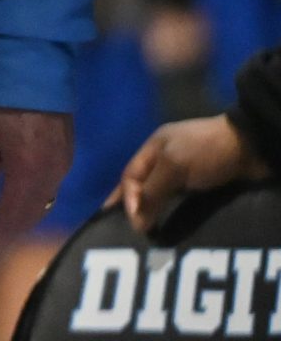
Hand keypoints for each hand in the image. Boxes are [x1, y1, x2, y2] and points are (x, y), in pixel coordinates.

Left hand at [0, 105, 73, 274]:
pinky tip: (15, 202)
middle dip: (5, 237)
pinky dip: (29, 202)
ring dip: (18, 221)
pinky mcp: (65, 150)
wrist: (33, 61)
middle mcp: (53, 174)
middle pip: (28, 218)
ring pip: (40, 204)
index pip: (9, 222)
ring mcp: (63, 162)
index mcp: (30, 174)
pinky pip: (48, 188)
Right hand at [112, 115, 269, 234]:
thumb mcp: (173, 166)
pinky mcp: (204, 184)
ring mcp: (186, 173)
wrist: (252, 147)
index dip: (128, 199)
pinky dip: (174, 212)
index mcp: (154, 148)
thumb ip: (153, 191)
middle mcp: (166, 161)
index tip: (134, 224)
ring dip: (156, 212)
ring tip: (150, 233)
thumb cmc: (206, 150)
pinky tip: (172, 224)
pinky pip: (181, 201)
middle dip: (136, 207)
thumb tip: (136, 221)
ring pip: (162, 195)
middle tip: (133, 232)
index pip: (130, 176)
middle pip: (144, 186)